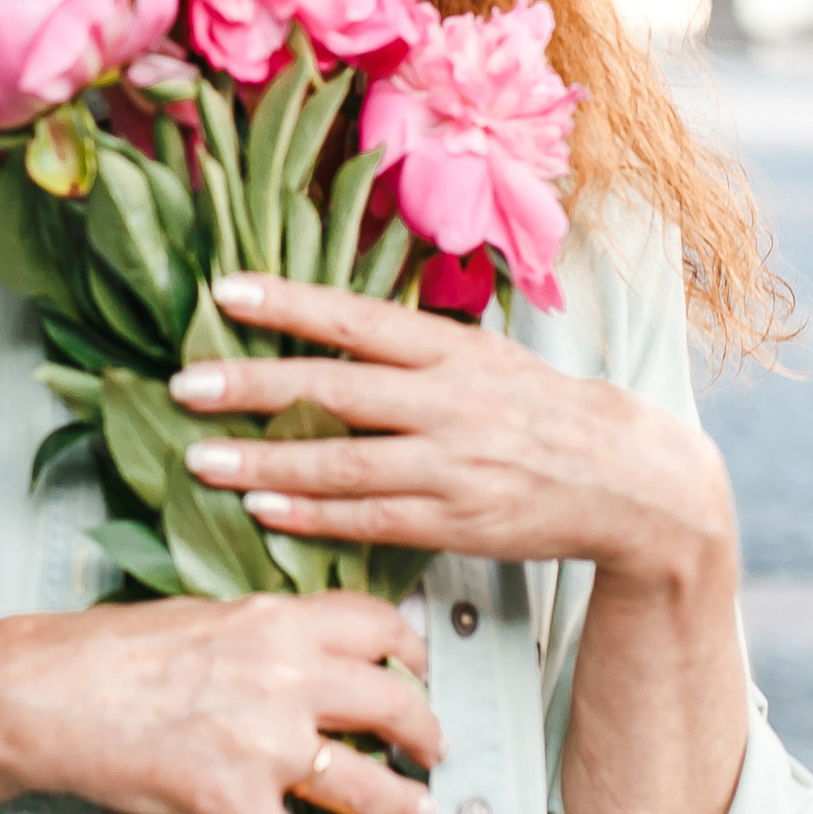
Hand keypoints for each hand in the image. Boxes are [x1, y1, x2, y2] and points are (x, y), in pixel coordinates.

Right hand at [0, 591, 441, 813]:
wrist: (44, 692)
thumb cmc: (106, 651)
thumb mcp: (201, 615)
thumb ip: (264, 633)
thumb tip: (306, 652)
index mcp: (275, 621)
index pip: (377, 624)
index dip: (413, 650)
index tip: (418, 668)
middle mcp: (284, 677)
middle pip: (394, 703)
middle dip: (424, 733)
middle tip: (429, 749)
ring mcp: (262, 744)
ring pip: (367, 786)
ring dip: (401, 804)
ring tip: (413, 809)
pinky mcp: (231, 804)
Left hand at [165, 274, 737, 590]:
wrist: (628, 479)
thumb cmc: (536, 408)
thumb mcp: (483, 355)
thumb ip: (409, 344)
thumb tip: (322, 318)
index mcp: (452, 350)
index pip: (357, 319)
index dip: (289, 303)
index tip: (223, 291)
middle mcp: (449, 402)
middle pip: (335, 390)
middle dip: (253, 387)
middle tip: (185, 385)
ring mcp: (452, 466)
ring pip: (342, 463)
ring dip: (265, 464)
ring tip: (201, 459)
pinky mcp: (456, 522)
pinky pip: (369, 520)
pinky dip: (311, 516)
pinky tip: (261, 509)